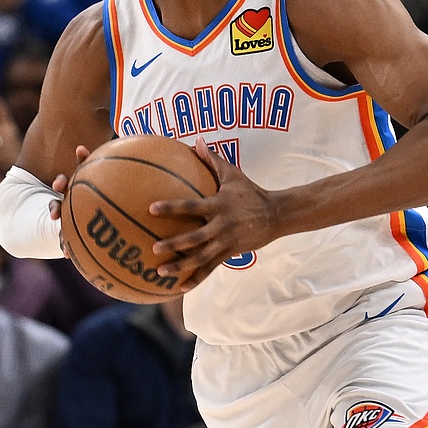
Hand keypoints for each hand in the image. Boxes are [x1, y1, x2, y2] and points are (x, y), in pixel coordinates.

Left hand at [149, 139, 280, 287]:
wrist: (276, 215)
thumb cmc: (251, 192)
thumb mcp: (233, 174)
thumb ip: (212, 159)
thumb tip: (196, 140)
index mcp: (218, 205)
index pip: (190, 206)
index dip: (171, 207)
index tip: (151, 209)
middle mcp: (221, 226)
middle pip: (193, 237)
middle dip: (174, 244)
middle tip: (153, 248)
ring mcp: (226, 242)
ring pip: (200, 258)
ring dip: (180, 266)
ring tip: (161, 272)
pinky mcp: (230, 254)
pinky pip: (210, 268)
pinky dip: (196, 278)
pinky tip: (180, 287)